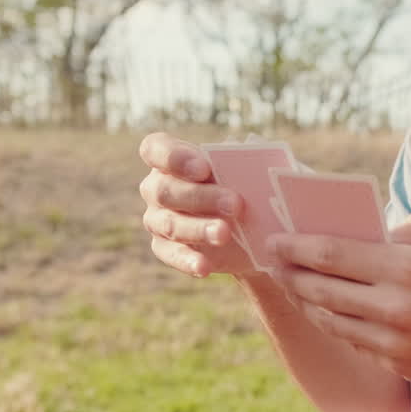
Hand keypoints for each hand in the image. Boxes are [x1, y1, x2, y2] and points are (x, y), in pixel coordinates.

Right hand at [137, 132, 253, 277]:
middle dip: (200, 197)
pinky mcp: (165, 247)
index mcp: (170, 158)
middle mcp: (157, 187)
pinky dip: (187, 260)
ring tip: (225, 234)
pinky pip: (170, 254)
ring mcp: (157, 219)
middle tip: (235, 204)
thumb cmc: (249, 187)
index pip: (155, 149)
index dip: (174, 157)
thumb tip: (252, 144)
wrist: (255, 231)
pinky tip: (205, 267)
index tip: (204, 167)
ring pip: (168, 223)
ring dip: (198, 229)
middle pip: (165, 190)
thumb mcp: (254, 170)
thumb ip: (250, 156)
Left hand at [270, 215, 410, 386]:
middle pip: (322, 291)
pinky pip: (355, 342)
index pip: (332, 256)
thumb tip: (379, 230)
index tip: (276, 240)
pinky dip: (337, 324)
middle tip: (276, 263)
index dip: (297, 247)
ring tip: (297, 286)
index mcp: (405, 270)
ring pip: (332, 321)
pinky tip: (329, 311)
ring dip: (308, 302)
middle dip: (293, 274)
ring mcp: (393, 344)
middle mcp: (392, 310)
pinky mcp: (398, 366)